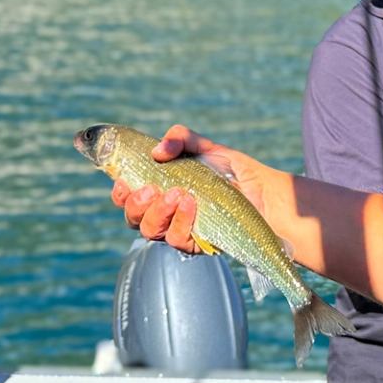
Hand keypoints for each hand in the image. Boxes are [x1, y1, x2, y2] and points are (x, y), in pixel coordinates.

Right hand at [111, 125, 272, 252]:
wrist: (263, 192)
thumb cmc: (230, 170)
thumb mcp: (205, 147)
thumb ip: (181, 139)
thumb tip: (158, 150)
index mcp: (158, 190)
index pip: (127, 197)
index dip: (120, 193)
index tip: (123, 181)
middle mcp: (164, 214)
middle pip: (134, 218)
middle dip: (136, 204)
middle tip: (151, 189)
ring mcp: (179, 230)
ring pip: (151, 231)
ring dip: (159, 213)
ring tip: (178, 194)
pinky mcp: (196, 244)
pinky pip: (178, 240)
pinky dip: (182, 221)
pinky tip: (192, 204)